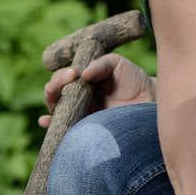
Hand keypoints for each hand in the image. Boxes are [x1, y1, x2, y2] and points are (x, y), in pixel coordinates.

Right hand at [39, 54, 155, 127]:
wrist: (150, 104)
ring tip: (56, 98)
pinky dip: (50, 126)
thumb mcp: (117, 65)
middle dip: (55, 85)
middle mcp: (76, 99)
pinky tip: (45, 122)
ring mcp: (78, 115)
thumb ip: (100, 64)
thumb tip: (83, 74)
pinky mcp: (82, 130)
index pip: (62, 79)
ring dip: (52, 102)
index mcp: (81, 83)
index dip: (63, 75)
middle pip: (54, 93)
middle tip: (69, 80)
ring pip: (55, 110)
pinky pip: (61, 130)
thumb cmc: (133, 82)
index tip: (75, 73)